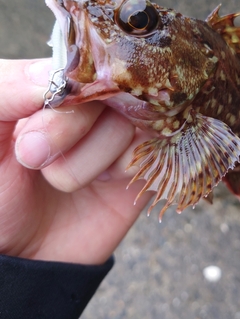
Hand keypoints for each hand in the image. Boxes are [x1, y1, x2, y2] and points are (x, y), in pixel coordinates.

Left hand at [0, 58, 153, 264]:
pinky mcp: (139, 164)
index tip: (33, 126)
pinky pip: (147, 151)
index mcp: (52, 87)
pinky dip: (120, 170)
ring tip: (60, 181)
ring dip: (85, 160)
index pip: (77, 62)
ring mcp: (116, 134)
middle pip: (107, 88)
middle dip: (65, 130)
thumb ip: (8, 88)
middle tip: (32, 158)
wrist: (19, 256)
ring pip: (127, 122)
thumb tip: (55, 73)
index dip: (62, 91)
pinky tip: (100, 183)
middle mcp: (89, 105)